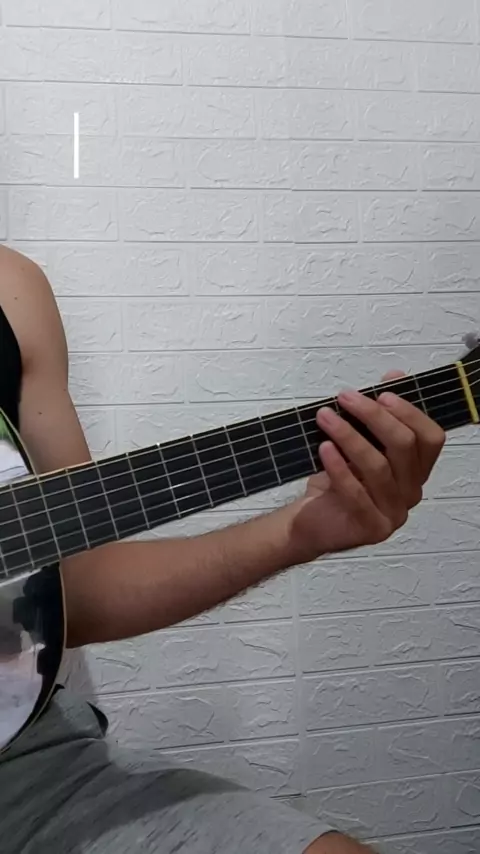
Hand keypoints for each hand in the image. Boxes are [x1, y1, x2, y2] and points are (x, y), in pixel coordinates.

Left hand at [288, 372, 444, 560]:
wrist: (312, 523)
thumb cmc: (337, 482)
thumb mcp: (358, 443)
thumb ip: (377, 414)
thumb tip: (395, 376)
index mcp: (414, 470)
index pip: (431, 438)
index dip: (410, 413)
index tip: (382, 393)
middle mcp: (410, 491)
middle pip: (404, 447)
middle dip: (374, 417)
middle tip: (345, 398)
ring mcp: (394, 513)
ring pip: (379, 467)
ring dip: (350, 436)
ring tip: (325, 418)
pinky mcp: (372, 528)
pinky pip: (357, 493)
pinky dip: (339, 467)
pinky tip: (324, 448)